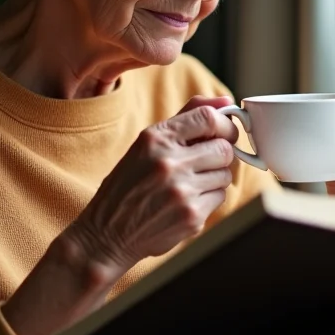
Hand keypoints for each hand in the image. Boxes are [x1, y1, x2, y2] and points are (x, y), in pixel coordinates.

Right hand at [70, 95, 237, 266]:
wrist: (108, 233)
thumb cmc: (129, 184)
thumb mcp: (148, 143)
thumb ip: (187, 117)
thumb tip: (226, 100)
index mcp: (156, 138)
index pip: (208, 118)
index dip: (224, 124)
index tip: (223, 132)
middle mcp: (168, 162)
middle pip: (224, 148)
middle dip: (220, 153)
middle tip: (206, 160)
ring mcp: (181, 191)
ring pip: (225, 173)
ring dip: (215, 177)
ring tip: (191, 182)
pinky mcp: (191, 216)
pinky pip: (220, 197)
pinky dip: (210, 197)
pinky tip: (188, 200)